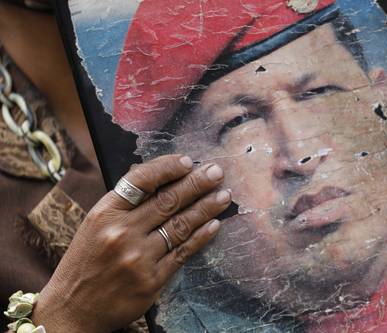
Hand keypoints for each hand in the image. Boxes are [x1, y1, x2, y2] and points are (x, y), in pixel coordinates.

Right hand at [31, 155, 230, 332]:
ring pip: (180, 225)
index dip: (167, 168)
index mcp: (105, 212)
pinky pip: (182, 253)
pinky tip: (214, 224)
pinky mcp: (151, 280)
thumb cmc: (86, 262)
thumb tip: (161, 180)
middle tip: (216, 172)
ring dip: (206, 208)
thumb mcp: (95, 224)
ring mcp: (138, 257)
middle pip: (167, 200)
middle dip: (196, 183)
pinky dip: (201, 237)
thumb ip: (124, 204)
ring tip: (223, 196)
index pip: (141, 180)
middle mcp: (121, 232)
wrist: (72, 309)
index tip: (187, 161)